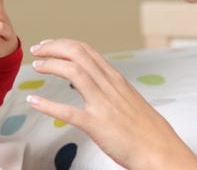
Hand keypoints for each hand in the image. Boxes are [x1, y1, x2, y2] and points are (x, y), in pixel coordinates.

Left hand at [27, 39, 196, 169]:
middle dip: (54, 48)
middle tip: (37, 50)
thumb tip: (95, 80)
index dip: (64, 44)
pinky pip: (68, 112)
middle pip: (78, 54)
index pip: (86, 50)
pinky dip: (48, 105)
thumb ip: (112, 88)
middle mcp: (110, 86)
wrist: (162, 153)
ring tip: (36, 66)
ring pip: (74, 73)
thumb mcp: (130, 99)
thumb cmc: (148, 131)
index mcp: (116, 80)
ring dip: (51, 65)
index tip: (48, 44)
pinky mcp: (98, 125)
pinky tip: (34, 101)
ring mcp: (104, 104)